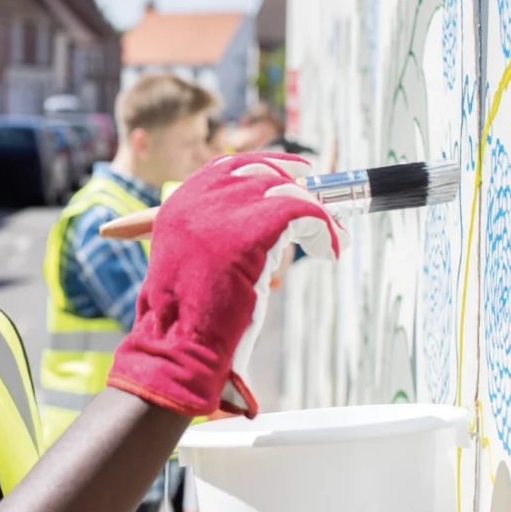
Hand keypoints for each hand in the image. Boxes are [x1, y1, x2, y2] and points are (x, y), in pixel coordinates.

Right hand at [103, 152, 348, 417]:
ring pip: (287, 192)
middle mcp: (198, 199)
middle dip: (295, 186)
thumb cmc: (187, 319)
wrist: (181, 345)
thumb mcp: (188, 265)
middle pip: (260, 172)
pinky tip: (329, 251)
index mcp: (179, 205)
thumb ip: (209, 238)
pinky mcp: (255, 228)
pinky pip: (305, 214)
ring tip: (331, 239)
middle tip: (320, 208)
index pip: (225, 168)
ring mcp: (224, 211)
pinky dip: (324, 231)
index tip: (294, 174)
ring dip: (315, 214)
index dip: (264, 167)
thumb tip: (258, 226)